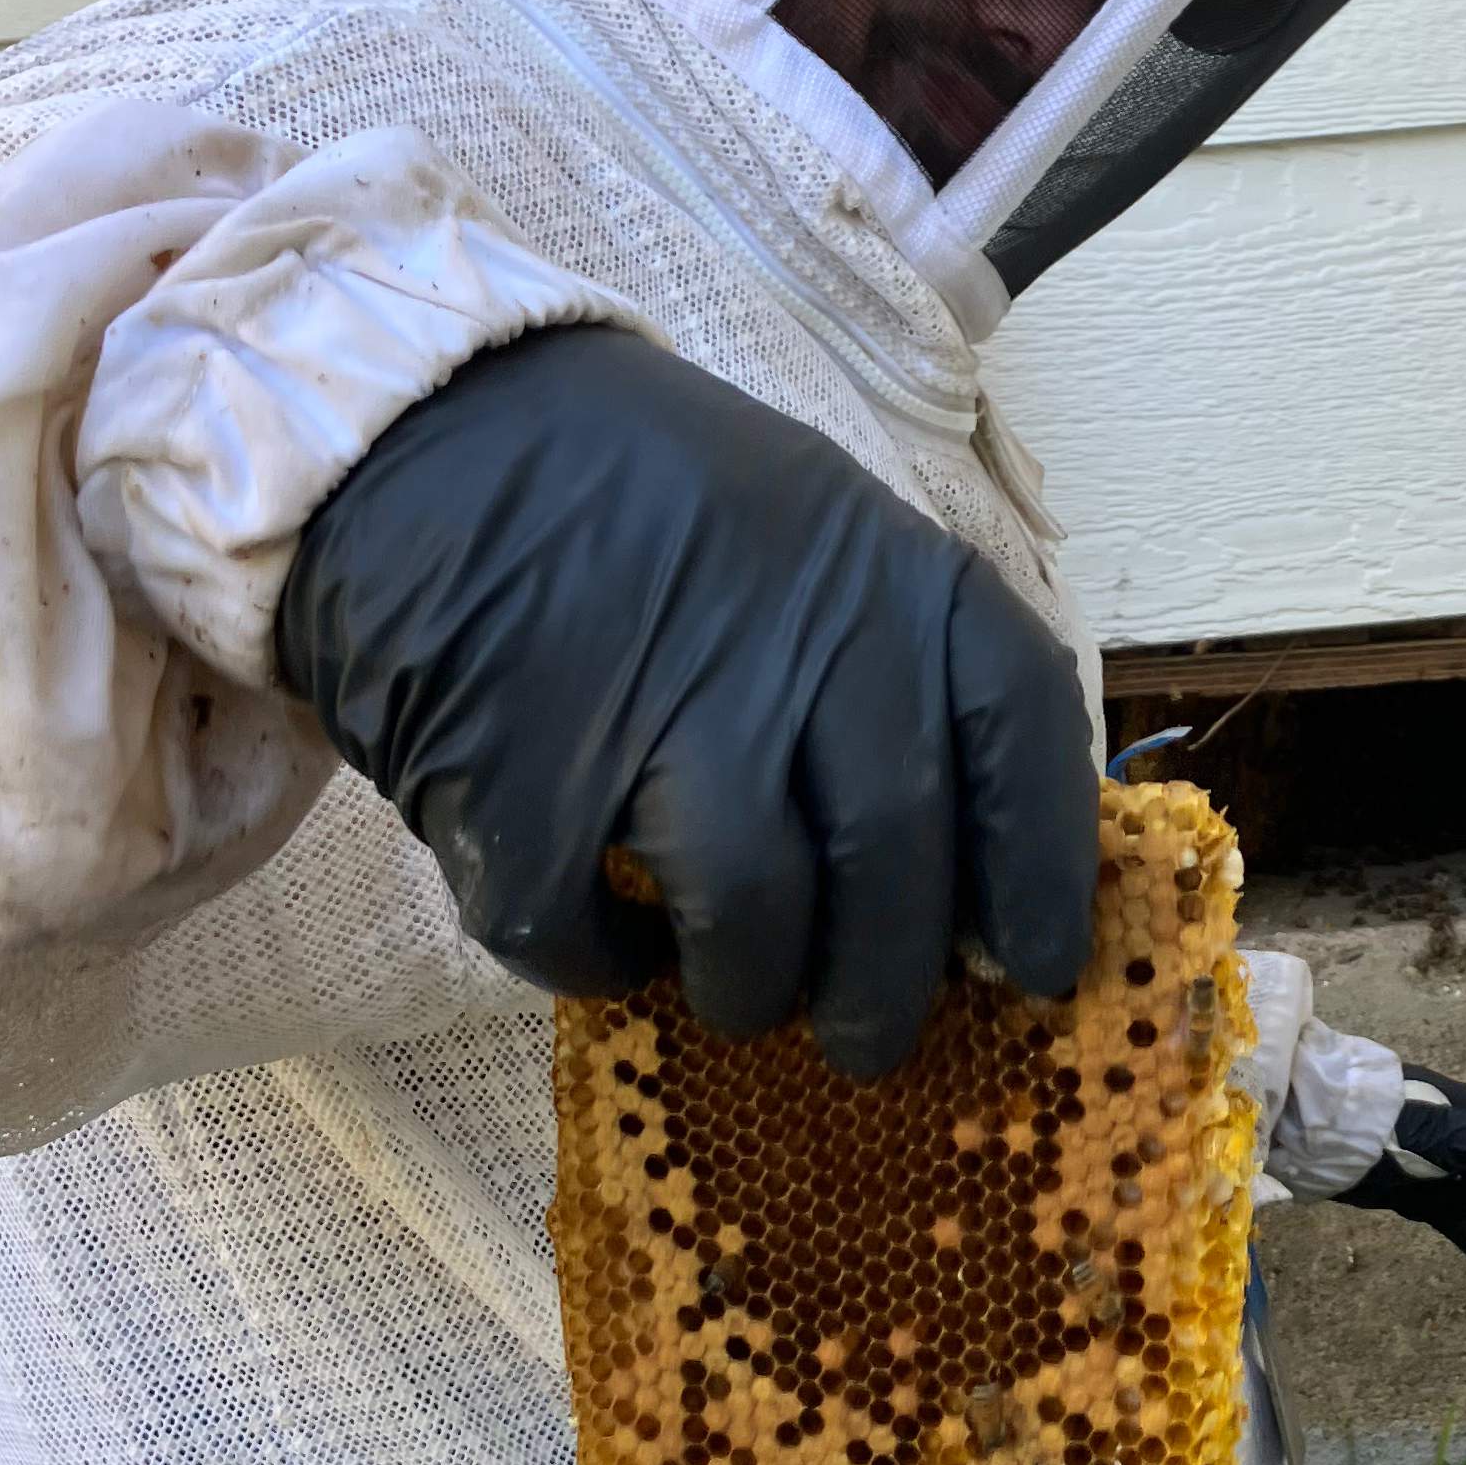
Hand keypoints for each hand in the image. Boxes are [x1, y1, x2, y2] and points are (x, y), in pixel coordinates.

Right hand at [275, 324, 1097, 1069]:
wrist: (418, 426)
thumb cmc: (636, 496)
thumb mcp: (807, 526)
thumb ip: (892, 664)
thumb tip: (962, 864)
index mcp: (885, 571)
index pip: (1020, 733)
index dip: (1046, 871)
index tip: (1043, 971)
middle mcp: (795, 639)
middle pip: (894, 856)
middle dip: (892, 985)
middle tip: (871, 1039)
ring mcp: (657, 709)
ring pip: (758, 918)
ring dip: (755, 990)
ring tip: (741, 998)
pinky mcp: (523, 778)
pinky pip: (586, 933)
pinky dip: (604, 967)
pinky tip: (610, 945)